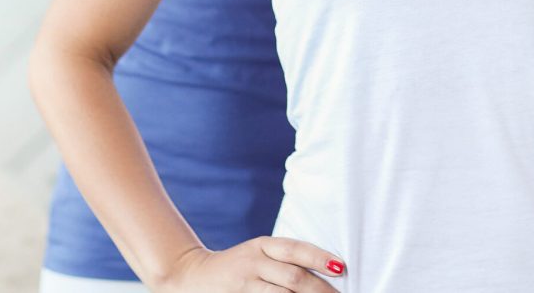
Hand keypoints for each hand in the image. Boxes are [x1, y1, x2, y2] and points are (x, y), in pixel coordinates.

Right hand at [163, 236, 345, 290]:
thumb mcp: (258, 255)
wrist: (192, 276)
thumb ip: (284, 261)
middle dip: (320, 290)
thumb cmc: (238, 267)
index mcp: (262, 246)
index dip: (319, 257)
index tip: (341, 267)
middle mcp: (254, 263)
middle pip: (293, 278)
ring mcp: (245, 285)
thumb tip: (327, 271)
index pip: (295, 249)